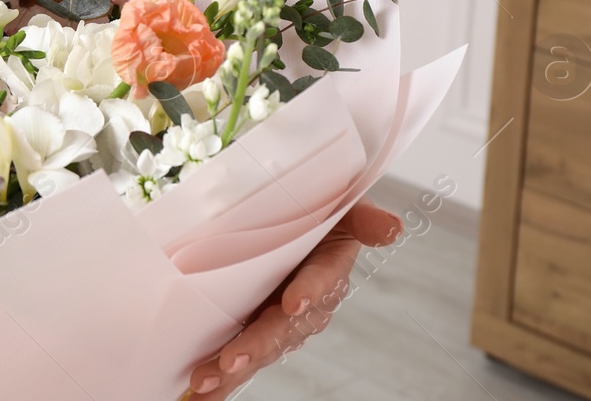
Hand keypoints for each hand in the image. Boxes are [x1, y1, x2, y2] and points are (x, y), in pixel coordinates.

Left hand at [183, 196, 401, 397]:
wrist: (297, 221)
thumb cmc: (318, 213)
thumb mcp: (344, 208)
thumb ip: (365, 218)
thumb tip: (393, 228)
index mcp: (327, 270)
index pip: (321, 281)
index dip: (310, 291)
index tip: (293, 303)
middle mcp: (306, 303)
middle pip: (284, 327)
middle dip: (258, 346)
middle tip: (232, 360)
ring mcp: (279, 319)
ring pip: (260, 347)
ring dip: (233, 368)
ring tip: (205, 383)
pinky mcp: (254, 327)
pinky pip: (240, 354)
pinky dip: (221, 376)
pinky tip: (198, 394)